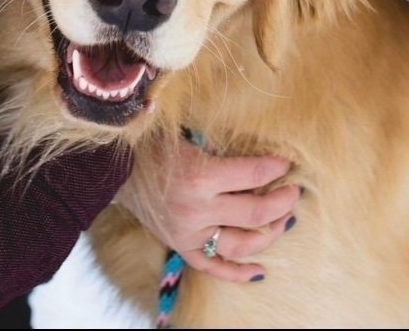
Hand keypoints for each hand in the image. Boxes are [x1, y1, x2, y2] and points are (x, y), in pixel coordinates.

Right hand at [116, 132, 298, 282]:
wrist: (115, 168)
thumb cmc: (154, 143)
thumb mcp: (189, 135)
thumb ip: (222, 147)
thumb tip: (261, 152)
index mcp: (201, 176)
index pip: (253, 176)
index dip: (275, 168)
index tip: (287, 163)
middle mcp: (197, 210)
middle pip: (255, 214)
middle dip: (282, 202)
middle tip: (294, 191)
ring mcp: (189, 234)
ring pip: (241, 245)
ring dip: (270, 234)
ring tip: (284, 220)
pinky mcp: (181, 246)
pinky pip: (214, 267)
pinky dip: (238, 273)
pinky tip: (260, 271)